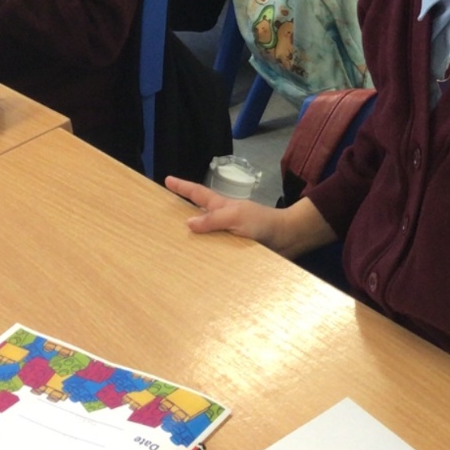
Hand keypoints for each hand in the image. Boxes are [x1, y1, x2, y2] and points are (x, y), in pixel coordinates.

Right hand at [165, 180, 336, 258]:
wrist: (287, 238)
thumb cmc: (262, 222)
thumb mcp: (236, 217)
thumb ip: (213, 220)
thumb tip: (188, 223)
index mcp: (221, 207)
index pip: (198, 194)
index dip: (183, 187)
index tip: (167, 179)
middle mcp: (222, 220)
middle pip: (198, 216)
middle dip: (180, 216)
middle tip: (161, 222)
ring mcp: (228, 235)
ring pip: (205, 237)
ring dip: (192, 243)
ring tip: (172, 252)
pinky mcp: (235, 250)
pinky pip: (215, 253)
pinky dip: (205, 259)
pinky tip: (195, 270)